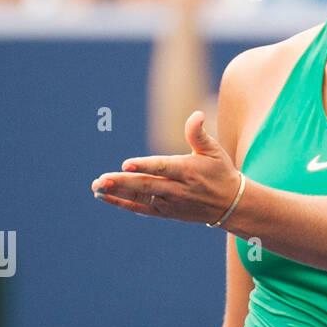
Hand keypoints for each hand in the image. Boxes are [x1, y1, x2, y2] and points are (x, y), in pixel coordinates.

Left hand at [92, 111, 241, 224]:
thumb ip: (198, 133)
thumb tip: (197, 114)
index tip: (125, 164)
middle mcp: (178, 189)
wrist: (230, 205)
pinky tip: (104, 196)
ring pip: (140, 198)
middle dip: (122, 183)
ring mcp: (170, 203)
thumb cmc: (220, 172)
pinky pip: (141, 209)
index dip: (144, 166)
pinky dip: (122, 203)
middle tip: (100, 179)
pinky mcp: (166, 212)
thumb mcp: (214, 151)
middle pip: (146, 185)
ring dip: (117, 193)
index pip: (162, 167)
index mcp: (188, 171)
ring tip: (96, 187)